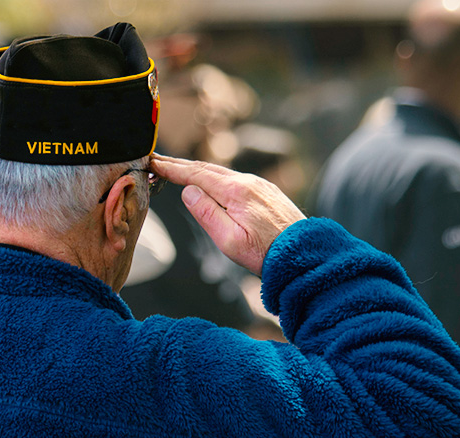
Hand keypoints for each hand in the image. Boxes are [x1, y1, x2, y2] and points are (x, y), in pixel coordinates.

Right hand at [150, 154, 305, 275]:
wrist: (305, 255)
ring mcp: (260, 185)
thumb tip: (188, 191)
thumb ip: (206, 214)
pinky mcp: (267, 192)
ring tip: (179, 170)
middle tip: (158, 161)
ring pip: (222, 172)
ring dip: (198, 170)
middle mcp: (249, 182)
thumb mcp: (229, 241)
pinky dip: (215, 177)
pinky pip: (235, 178)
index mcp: (236, 192)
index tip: (153, 162)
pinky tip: (210, 181)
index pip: (196, 175)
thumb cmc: (266, 253)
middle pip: (207, 168)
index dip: (172, 169)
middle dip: (181, 165)